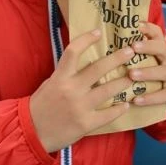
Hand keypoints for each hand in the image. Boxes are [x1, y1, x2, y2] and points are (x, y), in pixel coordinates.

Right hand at [29, 29, 134, 152]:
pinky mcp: (86, 123)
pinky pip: (107, 114)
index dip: (86, 39)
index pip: (73, 51)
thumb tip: (84, 63)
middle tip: (131, 51)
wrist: (32, 132)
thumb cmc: (40, 105)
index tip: (98, 32)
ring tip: (133, 77)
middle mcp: (71, 89)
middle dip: (117, 58)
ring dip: (123, 82)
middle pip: (98, 69)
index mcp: (60, 77)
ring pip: (108, 90)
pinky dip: (119, 109)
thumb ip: (66, 74)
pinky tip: (126, 104)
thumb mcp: (50, 83)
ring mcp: (80, 107)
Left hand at [127, 22, 165, 110]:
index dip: (147, 28)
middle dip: (147, 47)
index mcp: (161, 48)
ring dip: (146, 72)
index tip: (136, 26)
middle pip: (162, 48)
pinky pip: (163, 95)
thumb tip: (105, 39)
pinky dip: (150, 98)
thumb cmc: (154, 72)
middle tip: (132, 48)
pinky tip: (136, 100)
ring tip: (131, 74)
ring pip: (162, 72)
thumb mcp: (148, 59)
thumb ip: (134, 51)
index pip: (156, 33)